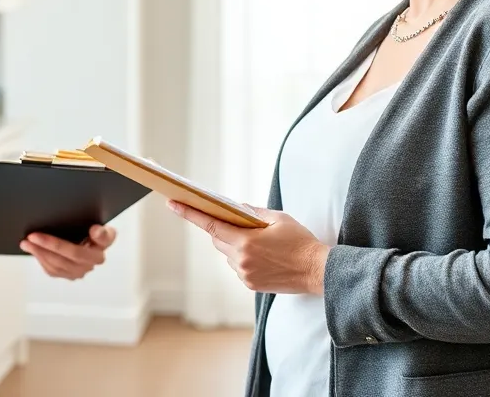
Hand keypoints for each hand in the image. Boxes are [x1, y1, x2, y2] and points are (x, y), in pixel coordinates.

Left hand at [20, 225, 115, 280]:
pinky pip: (53, 270)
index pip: (100, 241)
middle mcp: (92, 263)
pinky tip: (33, 251)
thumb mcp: (100, 230)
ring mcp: (79, 271)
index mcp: (101, 247)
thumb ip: (102, 233)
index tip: (89, 229)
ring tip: (27, 243)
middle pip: (72, 255)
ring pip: (59, 265)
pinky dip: (41, 259)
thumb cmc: (91, 236)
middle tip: (33, 236)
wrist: (87, 246)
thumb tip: (96, 231)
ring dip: (40, 253)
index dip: (96, 236)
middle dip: (50, 245)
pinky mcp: (68, 275)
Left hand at [168, 200, 328, 294]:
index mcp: (246, 241)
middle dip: (222, 229)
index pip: (211, 224)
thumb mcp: (278, 218)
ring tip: (260, 243)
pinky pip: (237, 267)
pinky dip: (243, 258)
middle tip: (237, 222)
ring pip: (227, 255)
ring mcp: (244, 275)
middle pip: (218, 239)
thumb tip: (234, 208)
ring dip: (234, 245)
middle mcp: (241, 260)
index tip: (172, 203)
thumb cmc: (300, 241)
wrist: (318, 271)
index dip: (189, 213)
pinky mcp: (250, 285)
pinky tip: (263, 256)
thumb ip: (252, 212)